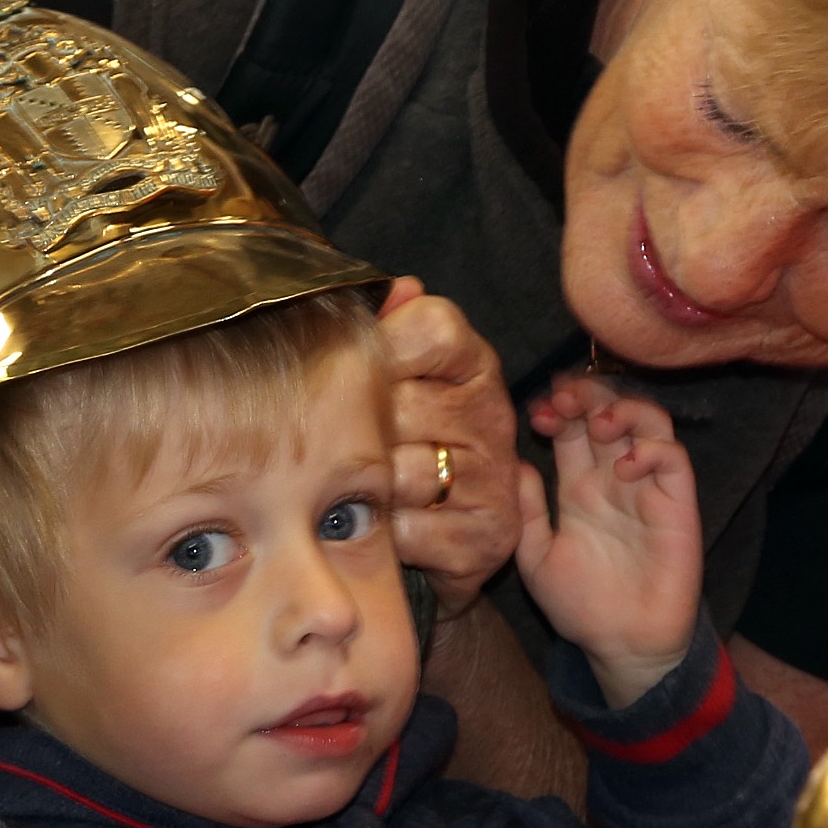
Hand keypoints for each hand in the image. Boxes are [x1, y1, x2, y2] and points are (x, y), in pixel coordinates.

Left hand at [377, 277, 519, 616]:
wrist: (449, 533)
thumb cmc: (408, 439)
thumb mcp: (402, 373)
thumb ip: (390, 325)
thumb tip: (397, 289)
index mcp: (474, 364)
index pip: (431, 327)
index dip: (380, 347)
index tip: (352, 370)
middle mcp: (492, 417)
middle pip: (397, 404)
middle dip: (355, 428)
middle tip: (335, 440)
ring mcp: (492, 481)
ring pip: (396, 471)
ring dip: (363, 482)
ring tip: (354, 482)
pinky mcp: (481, 538)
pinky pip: (403, 529)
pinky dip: (380, 529)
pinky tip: (379, 522)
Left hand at [513, 374, 701, 709]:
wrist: (622, 646)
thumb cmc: (580, 606)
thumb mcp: (536, 558)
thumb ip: (527, 511)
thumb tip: (514, 462)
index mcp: (579, 487)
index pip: (571, 427)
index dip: (556, 408)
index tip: (535, 411)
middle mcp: (614, 480)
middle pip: (607, 412)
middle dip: (586, 394)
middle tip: (564, 399)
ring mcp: (648, 488)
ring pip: (648, 422)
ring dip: (623, 409)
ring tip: (597, 422)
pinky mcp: (678, 505)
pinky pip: (674, 460)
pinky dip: (653, 448)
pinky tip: (626, 465)